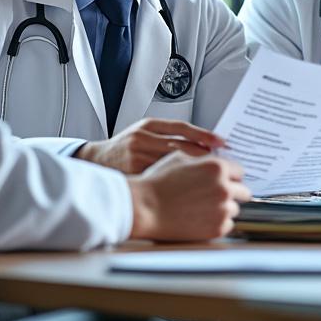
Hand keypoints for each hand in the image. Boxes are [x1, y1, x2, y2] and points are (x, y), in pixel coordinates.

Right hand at [75, 118, 224, 173]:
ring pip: (175, 168)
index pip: (183, 129)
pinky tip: (192, 194)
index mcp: (148, 127)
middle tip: (223, 166)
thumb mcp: (146, 130)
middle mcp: (143, 141)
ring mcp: (138, 159)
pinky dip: (180, 188)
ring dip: (195, 175)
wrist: (98, 161)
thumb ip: (170, 133)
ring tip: (211, 182)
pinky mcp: (136, 177)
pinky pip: (164, 184)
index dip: (205, 136)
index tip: (222, 143)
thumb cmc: (125, 147)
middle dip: (205, 158)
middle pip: (182, 149)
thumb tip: (202, 141)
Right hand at [127, 152, 250, 240]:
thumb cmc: (159, 182)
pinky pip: (227, 225)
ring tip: (202, 207)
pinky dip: (217, 223)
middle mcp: (224, 188)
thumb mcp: (181, 158)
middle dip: (231, 192)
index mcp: (217, 167)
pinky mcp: (217, 228)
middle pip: (243, 191)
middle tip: (214, 195)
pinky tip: (200, 218)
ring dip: (224, 208)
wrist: (144, 208)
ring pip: (234, 209)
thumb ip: (204, 157)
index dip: (229, 175)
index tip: (223, 180)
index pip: (239, 171)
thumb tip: (217, 157)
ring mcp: (222, 210)